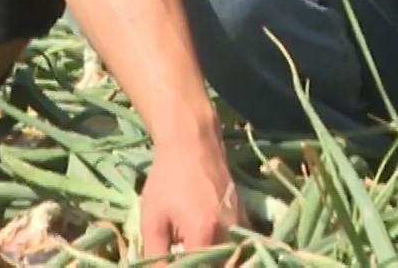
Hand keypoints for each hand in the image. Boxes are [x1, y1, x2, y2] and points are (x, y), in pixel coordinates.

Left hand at [137, 137, 241, 261]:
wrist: (192, 143)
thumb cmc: (167, 178)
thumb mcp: (153, 218)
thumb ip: (155, 254)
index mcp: (203, 234)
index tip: (171, 263)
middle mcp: (228, 233)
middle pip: (219, 264)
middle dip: (200, 264)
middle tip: (181, 255)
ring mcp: (240, 225)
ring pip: (230, 257)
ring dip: (212, 259)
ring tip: (191, 248)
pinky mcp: (244, 218)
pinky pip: (238, 245)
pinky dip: (225, 251)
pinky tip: (207, 246)